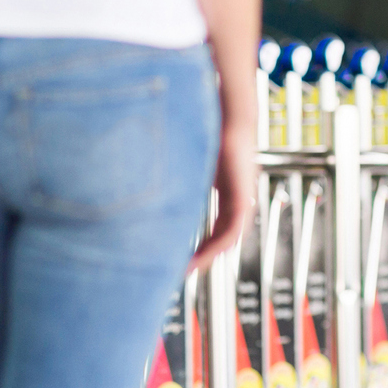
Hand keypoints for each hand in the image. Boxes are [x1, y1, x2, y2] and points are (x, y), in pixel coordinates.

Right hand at [188, 123, 256, 273]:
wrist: (231, 116)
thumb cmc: (208, 129)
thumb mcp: (187, 161)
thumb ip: (174, 173)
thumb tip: (145, 178)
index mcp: (226, 190)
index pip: (213, 225)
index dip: (195, 242)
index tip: (175, 254)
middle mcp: (237, 199)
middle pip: (219, 237)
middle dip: (199, 256)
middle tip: (176, 271)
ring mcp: (243, 201)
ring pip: (225, 240)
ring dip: (205, 257)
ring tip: (184, 271)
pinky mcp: (243, 201)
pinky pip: (230, 234)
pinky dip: (214, 248)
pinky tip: (197, 258)